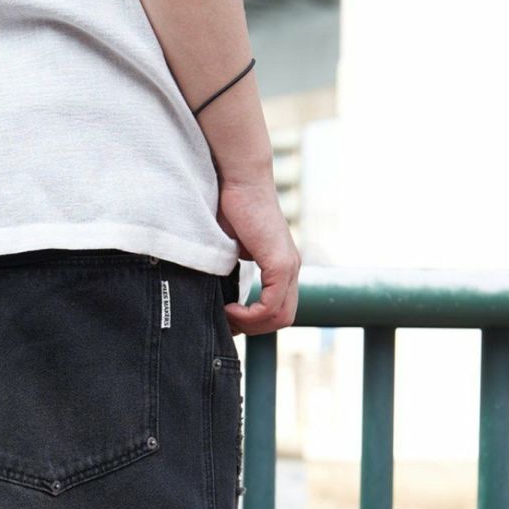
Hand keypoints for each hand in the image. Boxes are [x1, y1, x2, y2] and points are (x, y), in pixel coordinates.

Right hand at [217, 178, 300, 335]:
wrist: (239, 180)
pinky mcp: (281, 263)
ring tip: (227, 315)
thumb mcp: (230, 250)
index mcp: (282, 265)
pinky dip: (250, 315)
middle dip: (253, 328)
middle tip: (227, 322)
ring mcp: (289, 266)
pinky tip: (230, 307)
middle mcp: (291, 267)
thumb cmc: (229, 208)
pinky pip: (272, 305)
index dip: (254, 322)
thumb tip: (217, 296)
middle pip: (283, 319)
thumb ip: (231, 272)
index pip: (279, 310)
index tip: (228, 317)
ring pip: (280, 317)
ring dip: (251, 324)